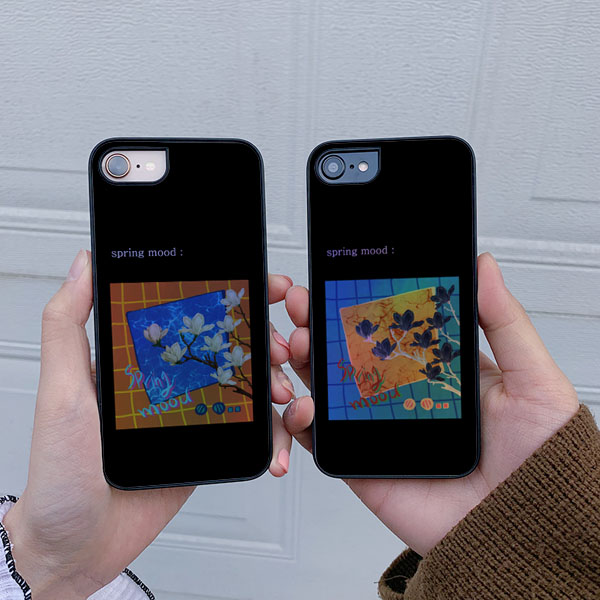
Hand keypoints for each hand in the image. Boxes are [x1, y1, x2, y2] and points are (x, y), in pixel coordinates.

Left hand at [3, 249, 294, 598]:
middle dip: (267, 340)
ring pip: (249, 386)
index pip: (195, 315)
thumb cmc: (61, 470)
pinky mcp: (208, 445)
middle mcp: (173, 380)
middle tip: (283, 347)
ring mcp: (195, 413)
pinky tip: (278, 439)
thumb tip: (83, 264)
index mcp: (144, 359)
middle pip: (232, 346)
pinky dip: (273, 435)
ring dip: (278, 384)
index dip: (234, 298)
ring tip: (286, 395)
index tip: (265, 286)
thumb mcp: (61, 389)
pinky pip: (250, 432)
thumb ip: (68, 325)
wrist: (78, 543)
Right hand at [281, 253, 578, 555]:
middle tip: (302, 304)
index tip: (335, 278)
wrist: (526, 533)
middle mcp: (400, 394)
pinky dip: (300, 420)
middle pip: (348, 352)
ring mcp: (376, 429)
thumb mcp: (532, 378)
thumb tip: (482, 265)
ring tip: (296, 343)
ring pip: (327, 389)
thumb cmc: (541, 460)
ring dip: (303, 363)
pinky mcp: (361, 465)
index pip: (386, 326)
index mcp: (435, 369)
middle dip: (318, 324)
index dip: (358, 303)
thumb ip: (504, 322)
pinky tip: (302, 403)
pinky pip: (320, 441)